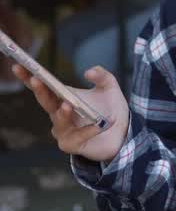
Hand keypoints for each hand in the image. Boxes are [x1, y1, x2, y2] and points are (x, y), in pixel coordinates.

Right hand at [12, 64, 129, 162]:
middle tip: (36, 79)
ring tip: (67, 105)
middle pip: (46, 102)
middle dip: (40, 91)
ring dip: (62, 114)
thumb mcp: (109, 87)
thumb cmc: (110, 109)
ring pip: (58, 122)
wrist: (123, 132)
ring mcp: (63, 130)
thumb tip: (88, 71)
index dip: (28, 77)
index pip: (42, 87)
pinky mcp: (72, 145)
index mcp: (62, 98)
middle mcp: (58, 114)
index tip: (18, 66)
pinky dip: (88, 130)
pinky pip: (77, 137)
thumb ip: (102, 76)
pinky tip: (100, 125)